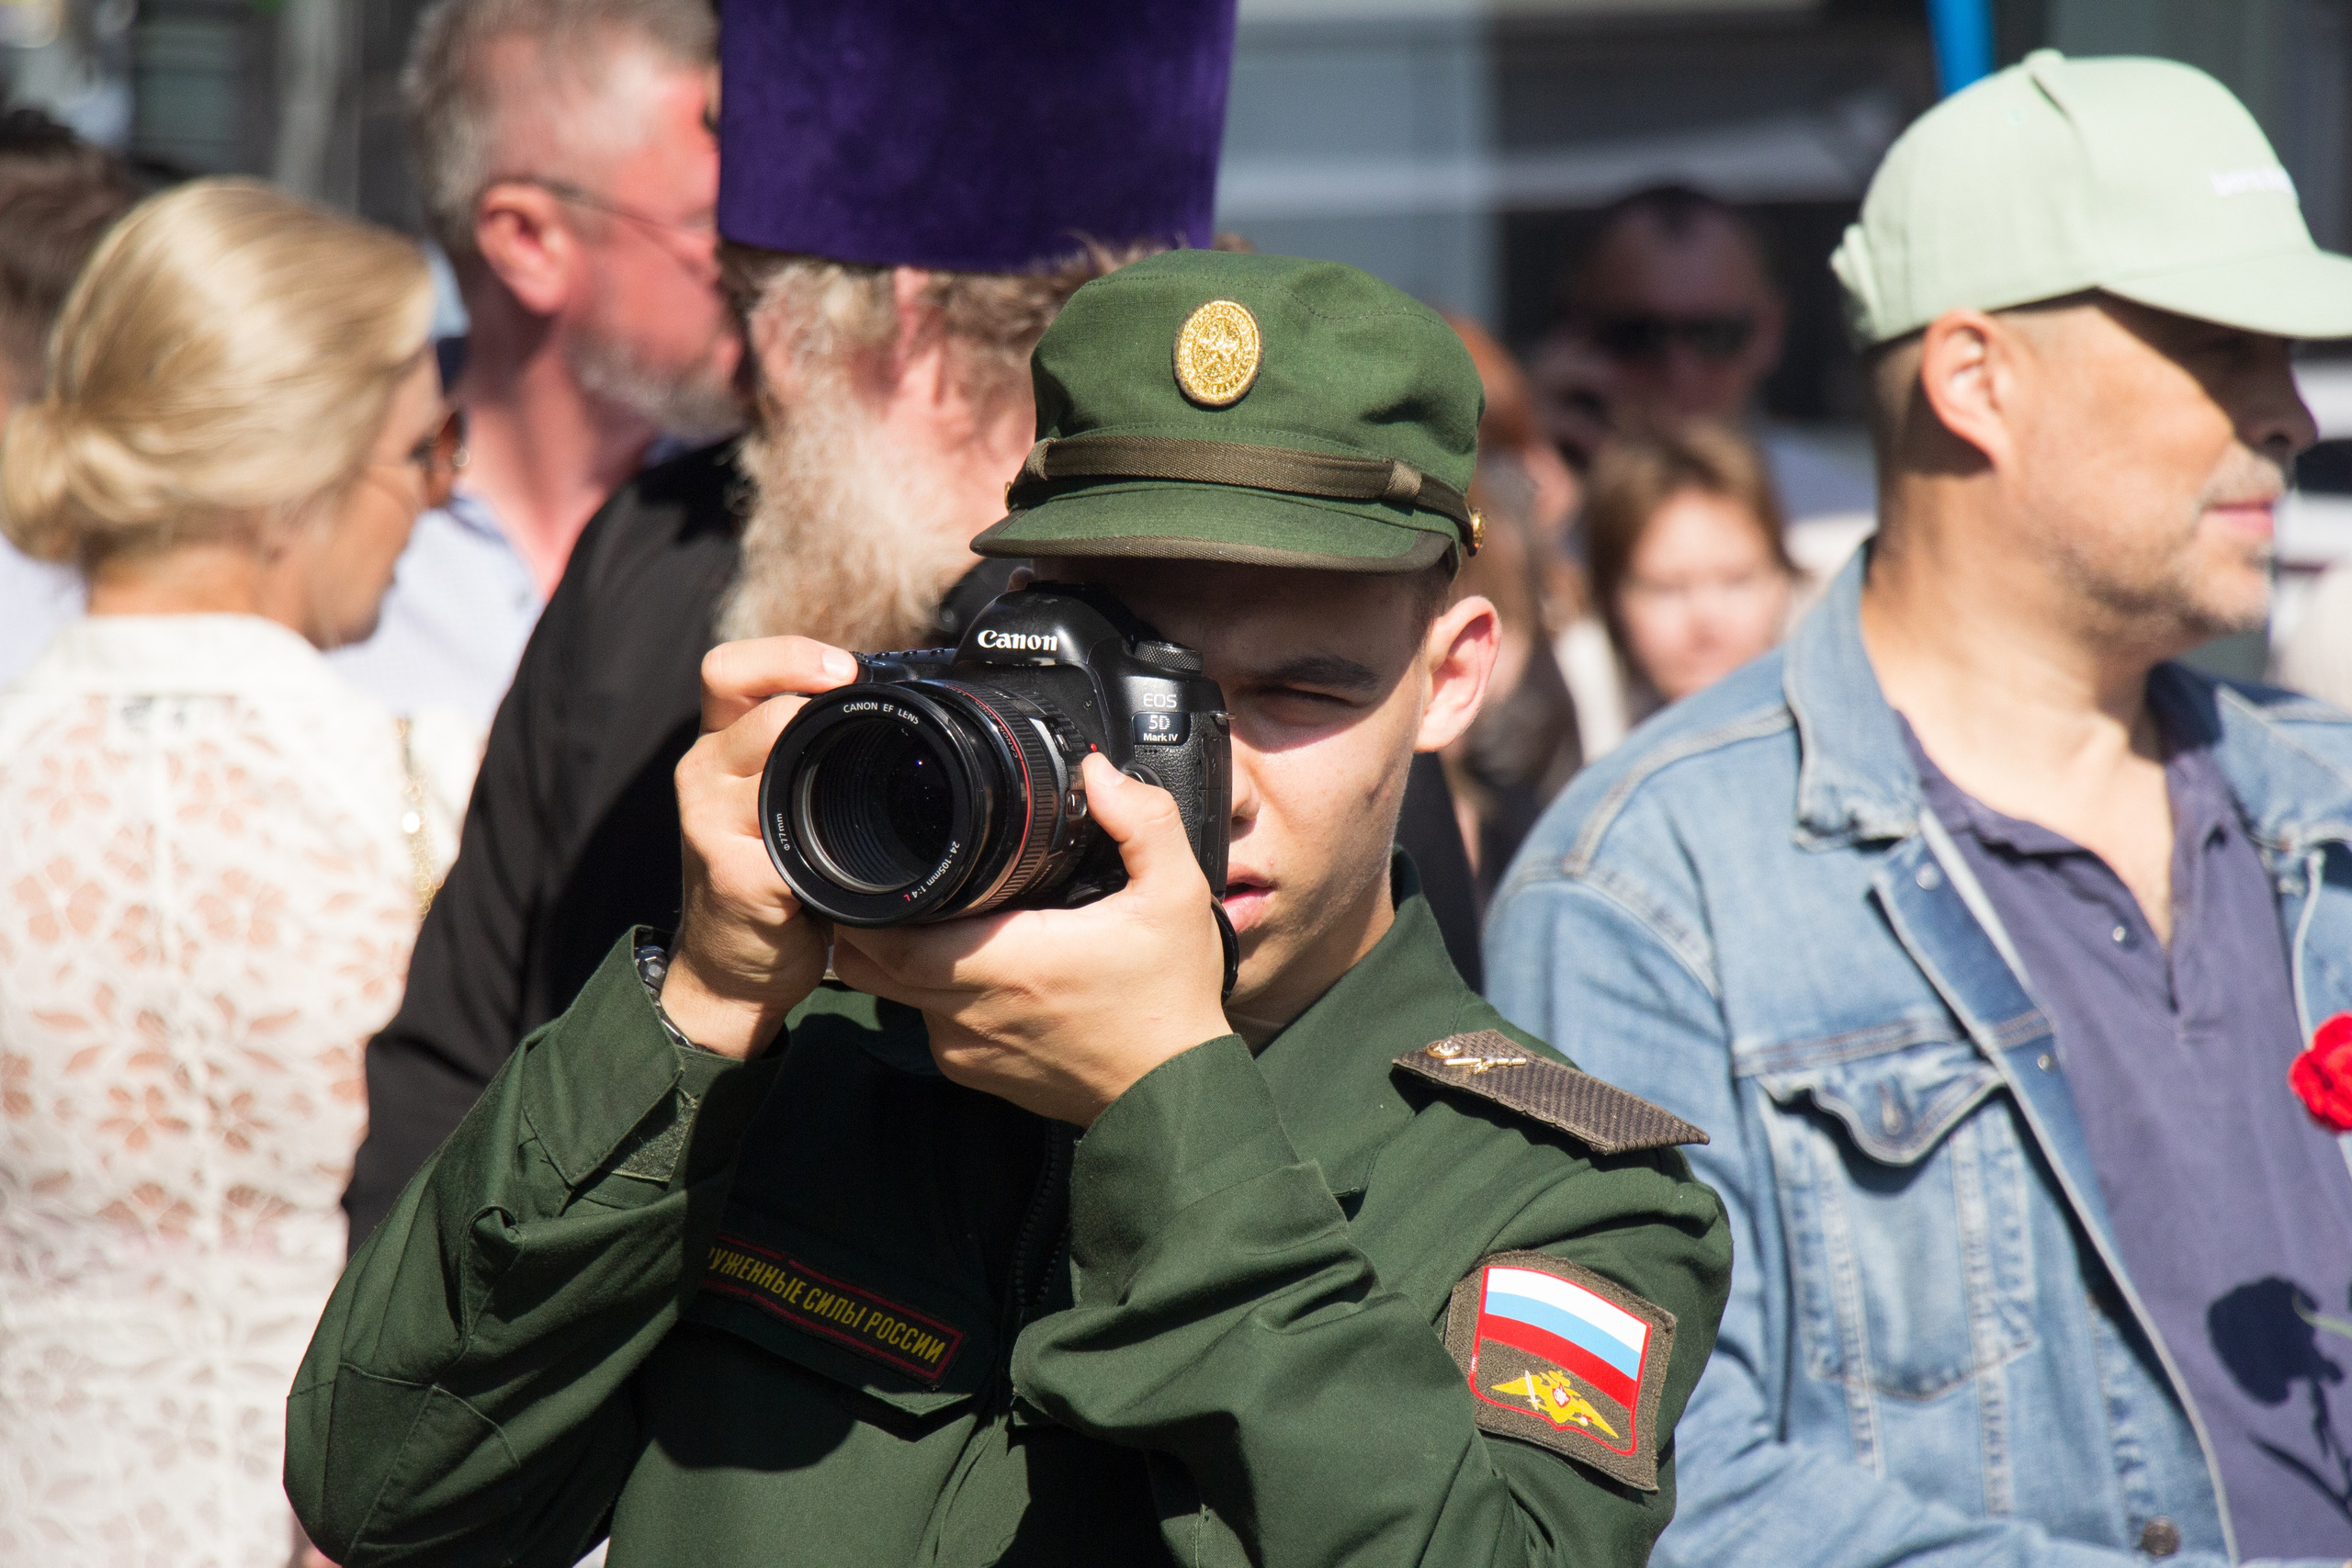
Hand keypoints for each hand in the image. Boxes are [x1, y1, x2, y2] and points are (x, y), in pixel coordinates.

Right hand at [664, 636, 857, 1057]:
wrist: (732, 968)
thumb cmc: (769, 879)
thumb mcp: (784, 805)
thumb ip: (812, 760)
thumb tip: (902, 718)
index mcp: (721, 747)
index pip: (729, 669)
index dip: (786, 656)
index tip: (843, 673)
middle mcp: (704, 774)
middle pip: (753, 703)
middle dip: (813, 704)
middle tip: (865, 723)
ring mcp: (709, 822)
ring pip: (767, 759)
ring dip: (819, 769)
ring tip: (854, 794)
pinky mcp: (729, 873)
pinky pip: (783, 840)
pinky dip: (823, 845)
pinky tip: (842, 860)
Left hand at [831, 753, 1232, 1123]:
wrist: (1173, 1096)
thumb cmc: (1170, 1000)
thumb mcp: (1176, 896)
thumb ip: (1143, 822)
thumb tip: (1099, 773)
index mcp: (1010, 963)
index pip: (891, 937)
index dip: (870, 900)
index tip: (882, 862)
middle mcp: (973, 1012)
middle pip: (870, 963)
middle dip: (870, 919)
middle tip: (898, 877)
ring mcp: (966, 1048)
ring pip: (894, 992)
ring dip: (902, 953)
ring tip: (936, 914)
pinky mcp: (973, 1072)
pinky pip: (927, 1021)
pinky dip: (934, 990)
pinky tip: (975, 964)